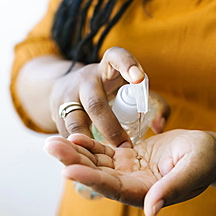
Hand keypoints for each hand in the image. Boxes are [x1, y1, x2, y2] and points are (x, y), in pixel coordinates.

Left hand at [44, 130, 215, 215]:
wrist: (206, 151)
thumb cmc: (205, 161)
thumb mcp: (193, 170)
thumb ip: (173, 188)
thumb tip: (152, 210)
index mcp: (147, 193)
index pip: (114, 188)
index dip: (91, 180)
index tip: (68, 170)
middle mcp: (133, 185)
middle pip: (98, 176)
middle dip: (74, 162)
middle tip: (50, 147)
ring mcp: (129, 171)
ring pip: (97, 164)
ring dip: (76, 153)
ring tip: (53, 142)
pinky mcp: (129, 158)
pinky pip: (106, 153)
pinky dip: (90, 146)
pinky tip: (75, 137)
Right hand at [50, 47, 168, 146]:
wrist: (67, 87)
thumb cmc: (110, 90)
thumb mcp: (129, 89)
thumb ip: (154, 103)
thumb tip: (159, 127)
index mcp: (107, 68)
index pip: (116, 57)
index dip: (127, 65)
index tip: (139, 78)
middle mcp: (85, 80)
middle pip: (96, 104)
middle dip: (111, 127)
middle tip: (126, 146)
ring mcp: (67, 96)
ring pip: (75, 122)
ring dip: (91, 142)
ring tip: (105, 157)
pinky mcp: (55, 113)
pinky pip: (66, 134)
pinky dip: (78, 148)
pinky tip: (88, 158)